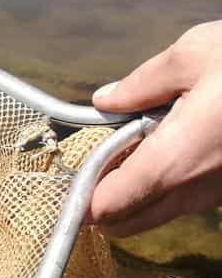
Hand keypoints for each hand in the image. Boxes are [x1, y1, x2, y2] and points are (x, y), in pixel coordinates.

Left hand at [90, 21, 221, 236]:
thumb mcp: (194, 54)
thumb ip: (142, 83)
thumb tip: (106, 99)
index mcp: (176, 158)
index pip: (108, 206)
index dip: (81, 198)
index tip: (71, 178)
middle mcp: (196, 188)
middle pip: (126, 223)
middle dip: (102, 203)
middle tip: (97, 164)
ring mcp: (218, 194)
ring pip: (157, 215)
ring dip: (135, 195)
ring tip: (135, 150)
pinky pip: (187, 202)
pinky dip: (166, 187)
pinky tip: (169, 148)